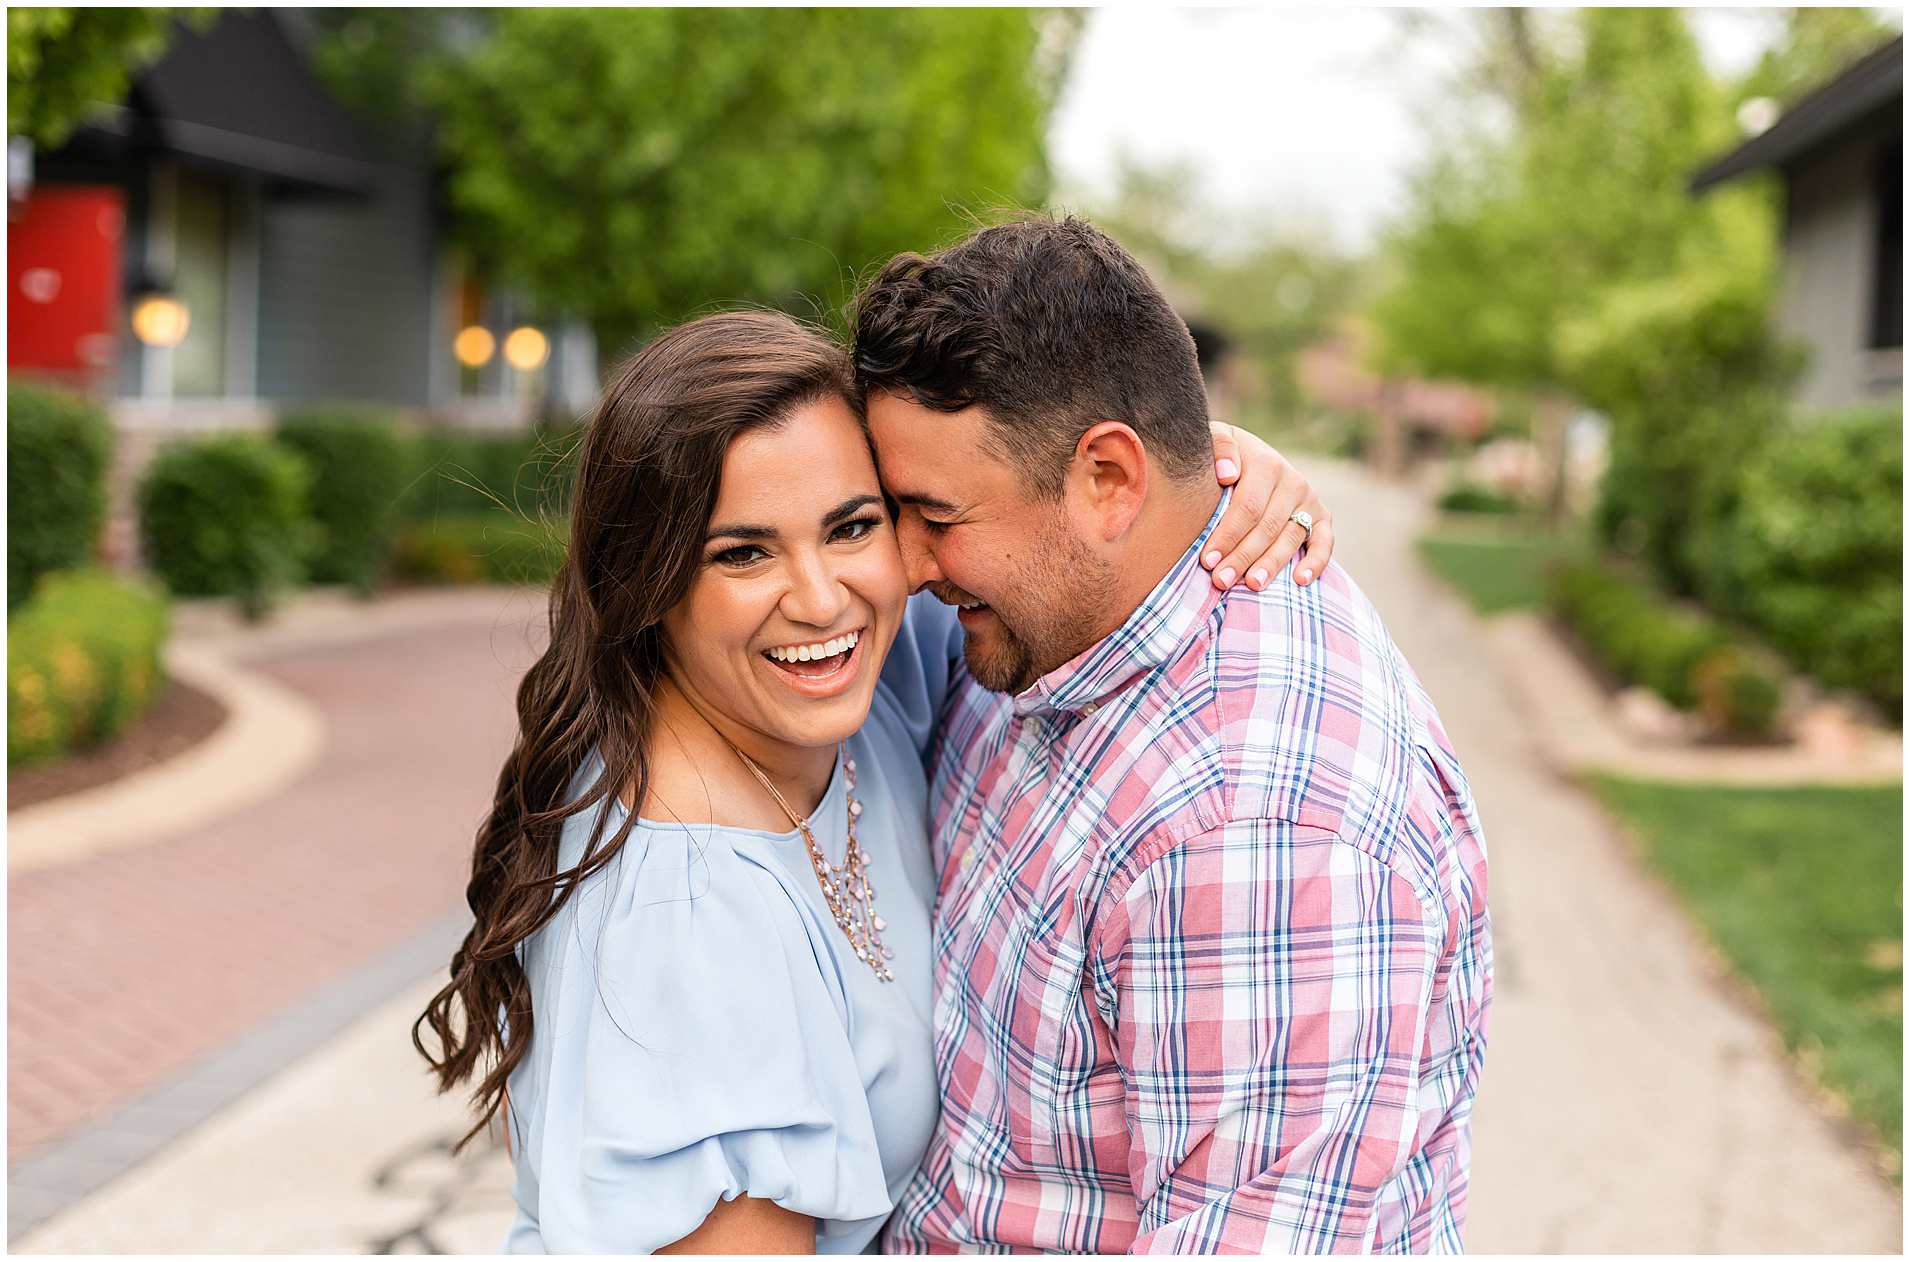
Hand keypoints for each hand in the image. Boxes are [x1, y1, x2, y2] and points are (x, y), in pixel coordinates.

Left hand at [1204, 421, 1334, 589]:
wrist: (1249, 454)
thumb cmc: (1224, 457)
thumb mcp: (1216, 440)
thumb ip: (1219, 448)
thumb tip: (1228, 475)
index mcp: (1267, 464)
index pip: (1248, 507)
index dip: (1228, 535)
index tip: (1208, 559)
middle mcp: (1293, 482)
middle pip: (1267, 527)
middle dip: (1242, 556)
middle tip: (1222, 580)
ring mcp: (1309, 500)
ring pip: (1291, 538)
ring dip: (1271, 564)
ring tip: (1252, 585)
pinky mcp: (1322, 517)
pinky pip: (1324, 542)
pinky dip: (1316, 562)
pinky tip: (1300, 581)